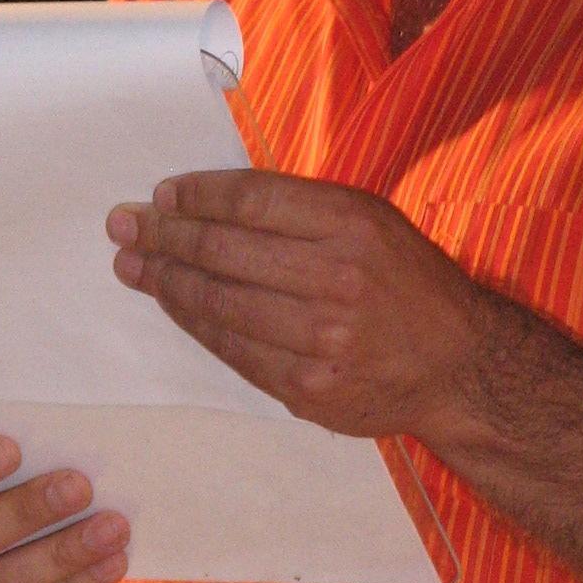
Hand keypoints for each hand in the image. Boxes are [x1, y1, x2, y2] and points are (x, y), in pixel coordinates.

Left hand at [107, 170, 491, 443]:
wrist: (458, 364)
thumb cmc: (408, 282)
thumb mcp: (373, 221)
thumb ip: (304, 209)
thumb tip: (214, 202)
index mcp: (352, 224)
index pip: (251, 202)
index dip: (196, 197)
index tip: (161, 195)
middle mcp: (335, 278)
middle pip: (225, 251)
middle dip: (165, 236)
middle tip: (124, 226)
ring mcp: (320, 338)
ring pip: (220, 304)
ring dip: (167, 282)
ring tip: (133, 265)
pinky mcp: (308, 386)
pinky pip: (234, 351)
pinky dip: (196, 326)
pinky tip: (174, 305)